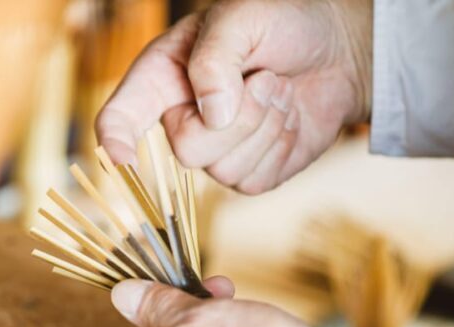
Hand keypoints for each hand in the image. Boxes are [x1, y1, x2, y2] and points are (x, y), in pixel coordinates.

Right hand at [96, 0, 371, 193]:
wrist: (337, 49)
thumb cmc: (282, 22)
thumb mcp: (243, 17)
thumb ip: (215, 59)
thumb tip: (211, 117)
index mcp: (163, 76)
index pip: (121, 116)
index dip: (115, 139)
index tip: (121, 157)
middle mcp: (182, 118)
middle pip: (187, 150)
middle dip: (240, 116)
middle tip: (266, 76)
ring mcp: (215, 151)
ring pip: (225, 170)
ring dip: (266, 125)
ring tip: (277, 88)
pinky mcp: (249, 172)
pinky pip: (254, 181)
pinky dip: (281, 146)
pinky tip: (287, 117)